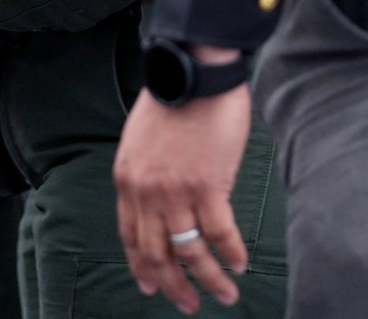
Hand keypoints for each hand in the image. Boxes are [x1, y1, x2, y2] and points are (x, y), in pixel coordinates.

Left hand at [114, 76, 249, 313]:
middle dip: (174, 285)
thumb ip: (147, 175)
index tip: (151, 286)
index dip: (142, 266)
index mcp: (128, 181)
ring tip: (224, 295)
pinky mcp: (207, 185)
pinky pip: (219, 233)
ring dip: (209, 279)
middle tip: (189, 304)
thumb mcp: (141, 141)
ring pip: (190, 252)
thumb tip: (163, 202)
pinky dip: (231, 254)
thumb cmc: (173, 99)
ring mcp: (176, 192)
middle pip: (158, 253)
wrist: (192, 71)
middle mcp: (146, 192)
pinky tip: (239, 264)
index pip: (131, 237)